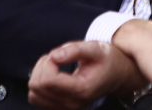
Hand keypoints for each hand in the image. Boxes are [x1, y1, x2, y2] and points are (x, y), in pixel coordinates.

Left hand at [28, 40, 146, 109]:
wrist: (117, 75)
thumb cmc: (108, 60)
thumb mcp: (96, 48)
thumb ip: (75, 50)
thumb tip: (54, 56)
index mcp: (81, 90)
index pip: (48, 80)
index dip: (49, 61)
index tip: (60, 53)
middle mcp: (72, 104)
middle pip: (37, 86)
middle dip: (43, 66)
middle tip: (58, 57)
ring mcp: (65, 108)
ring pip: (33, 93)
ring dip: (39, 74)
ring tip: (55, 65)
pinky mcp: (59, 108)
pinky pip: (36, 98)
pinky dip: (39, 84)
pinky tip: (52, 74)